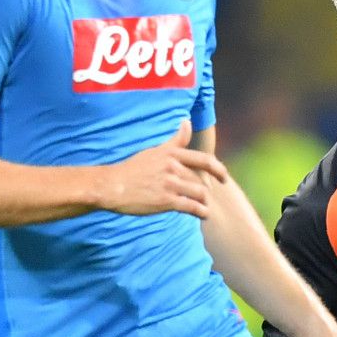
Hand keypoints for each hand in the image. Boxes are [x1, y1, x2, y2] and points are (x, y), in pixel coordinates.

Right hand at [96, 120, 228, 217]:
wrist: (112, 186)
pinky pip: (192, 207)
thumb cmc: (133, 169)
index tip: (224, 177)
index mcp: (172, 154)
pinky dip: (201, 212)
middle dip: (206, 191)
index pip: (205, 160)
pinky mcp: (166, 200)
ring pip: (200, 194)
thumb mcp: (155, 150)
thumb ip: (175, 140)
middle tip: (204, 197)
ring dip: (205, 203)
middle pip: (201, 180)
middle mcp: (173, 167)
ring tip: (204, 208)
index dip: (218, 169)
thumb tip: (187, 121)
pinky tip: (203, 215)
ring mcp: (170, 184)